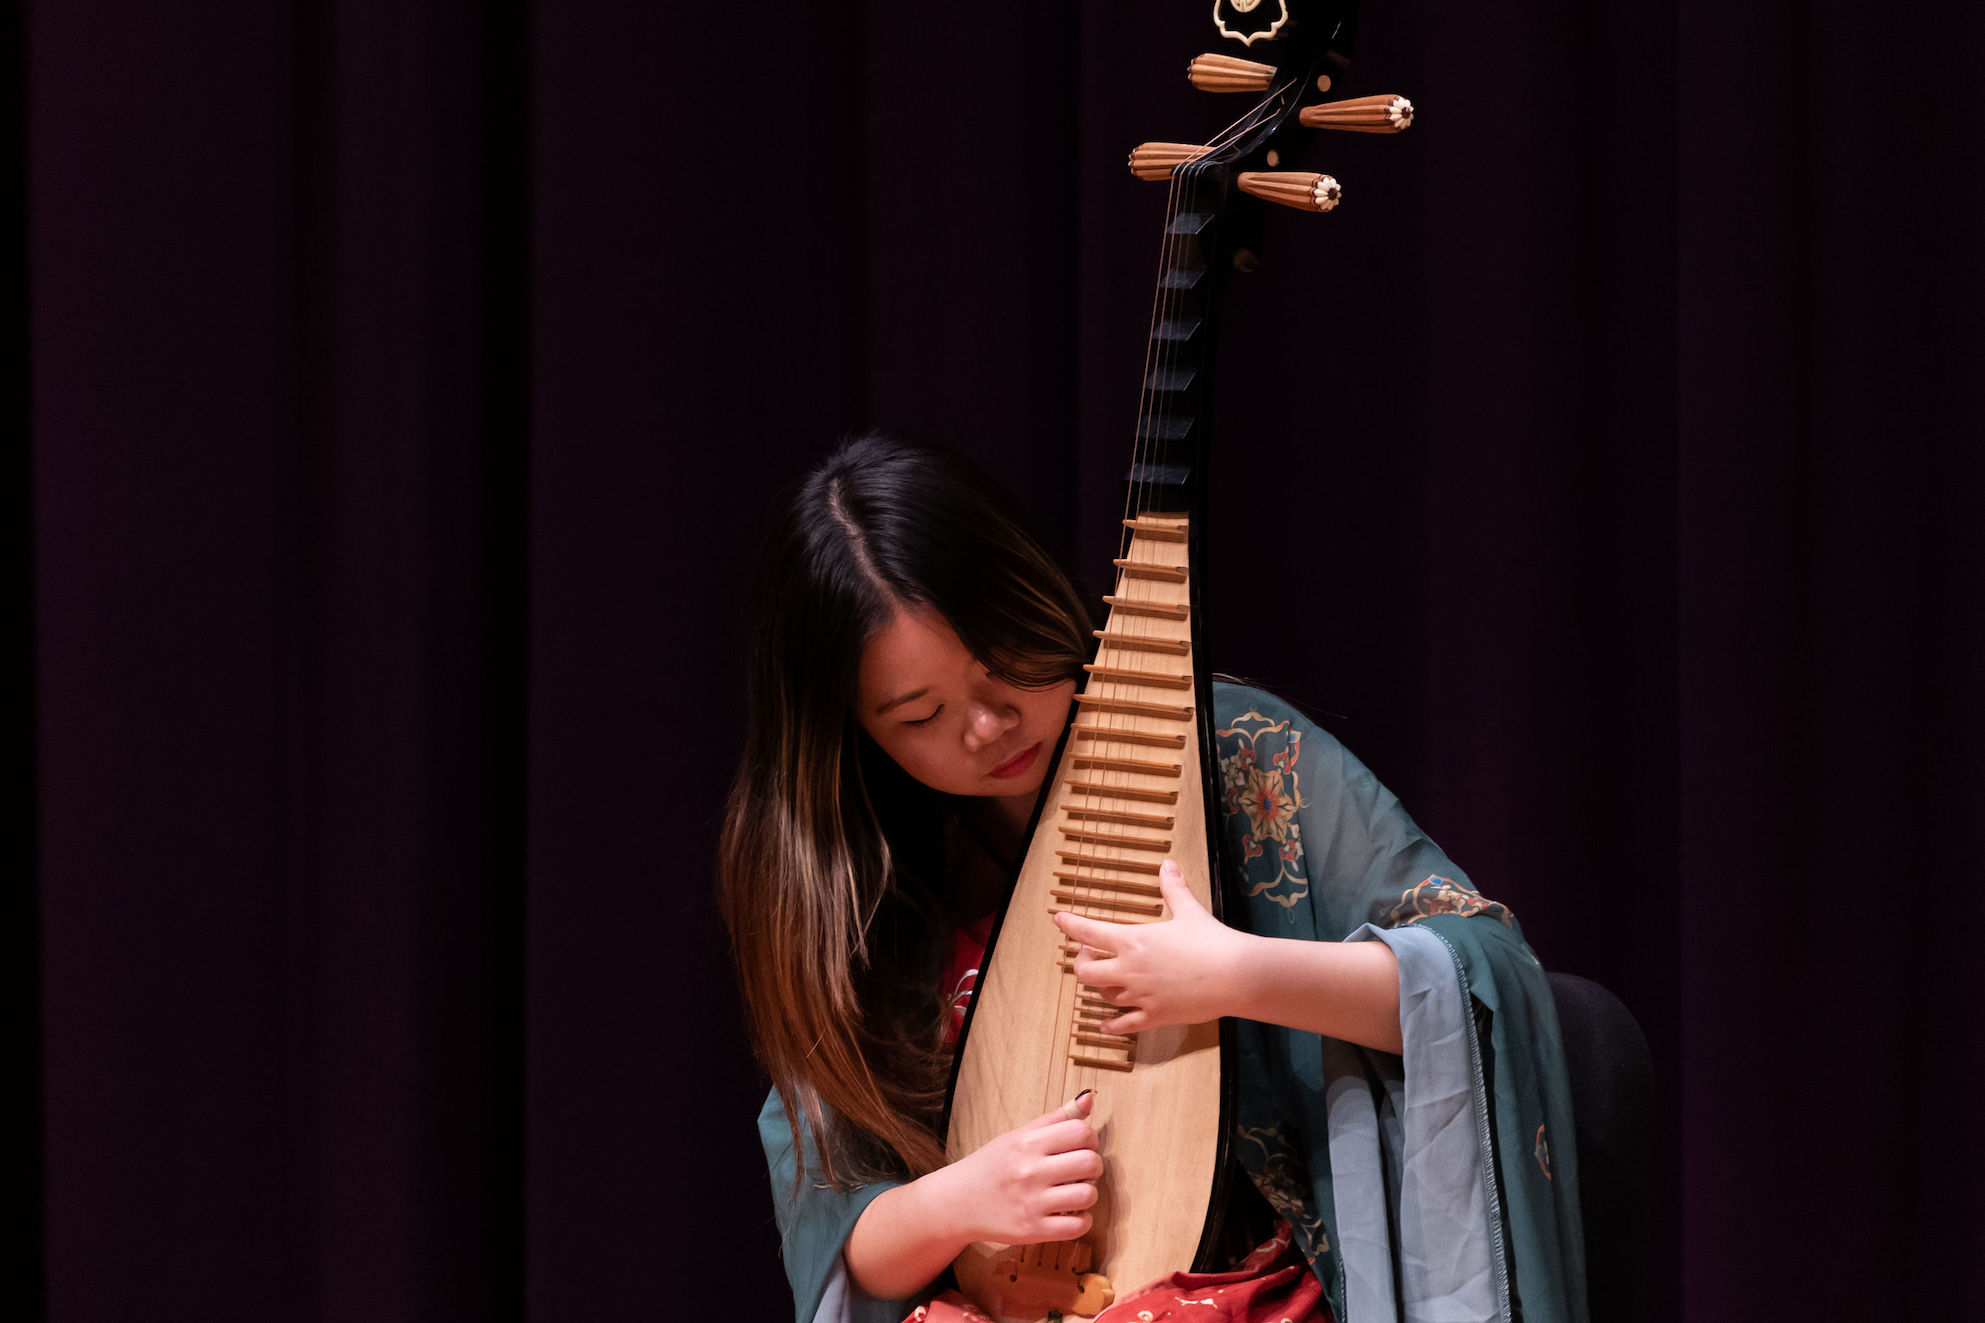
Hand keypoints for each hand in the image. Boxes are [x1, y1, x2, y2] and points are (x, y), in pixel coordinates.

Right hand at [928, 1092, 1101, 1245]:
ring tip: (1074, 1191)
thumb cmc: (993, 1165)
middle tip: (1080, 1170)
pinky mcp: (1033, 1230)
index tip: (1081, 1146)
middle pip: (1090, 1163)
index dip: (1089, 1139)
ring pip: (1088, 1195)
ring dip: (1088, 1193)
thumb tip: (1088, 1099)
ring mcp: (1031, 1203)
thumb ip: (1056, 1118)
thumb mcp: (1018, 1135)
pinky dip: (1082, 1220)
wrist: (958, 1202)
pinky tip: (1070, 1213)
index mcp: (1027, 1143)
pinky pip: (1078, 1226)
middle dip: (1093, 1166)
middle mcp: (1029, 1171)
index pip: (1082, 1132)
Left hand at [1052, 859, 1252, 1033]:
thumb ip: (1173, 888)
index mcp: (1133, 941)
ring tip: (1106, 981)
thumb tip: (1168, 864)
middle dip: (1083, 963)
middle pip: (1086, 972)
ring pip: (1104, 997)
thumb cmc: (1211, 940)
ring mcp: (1141, 996)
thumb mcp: (1189, 910)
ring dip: (1100, 988)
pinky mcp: (1155, 1016)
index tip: (1058, 919)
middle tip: (1090, 956)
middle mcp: (1130, 970)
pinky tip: (1105, 1025)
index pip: (1089, 933)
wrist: (1235, 976)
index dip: (1070, 925)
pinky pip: (1124, 1025)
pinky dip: (1111, 1025)